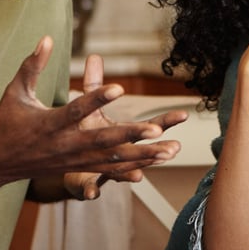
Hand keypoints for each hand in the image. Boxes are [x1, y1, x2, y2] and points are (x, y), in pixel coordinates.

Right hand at [0, 37, 186, 193]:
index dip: (96, 99)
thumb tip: (46, 37)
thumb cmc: (5, 122)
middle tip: (156, 128)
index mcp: (48, 124)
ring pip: (112, 159)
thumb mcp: (15, 91)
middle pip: (101, 140)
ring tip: (169, 149)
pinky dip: (135, 166)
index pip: (75, 111)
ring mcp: (73, 160)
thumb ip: (32, 65)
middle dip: (130, 135)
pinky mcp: (79, 168)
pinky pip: (110, 169)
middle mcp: (64, 145)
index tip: (119, 88)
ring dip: (142, 154)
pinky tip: (156, 161)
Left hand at [63, 54, 189, 199]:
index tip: (184, 114)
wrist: (64, 159)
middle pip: (143, 152)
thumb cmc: (82, 130)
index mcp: (126, 134)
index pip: (152, 127)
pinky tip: (90, 194)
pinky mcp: (86, 181)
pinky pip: (89, 187)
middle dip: (157, 151)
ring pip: (120, 173)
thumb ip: (93, 83)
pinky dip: (91, 190)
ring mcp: (106, 170)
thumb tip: (95, 55)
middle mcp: (122, 154)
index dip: (168, 121)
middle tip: (173, 149)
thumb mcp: (89, 104)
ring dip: (129, 174)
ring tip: (139, 176)